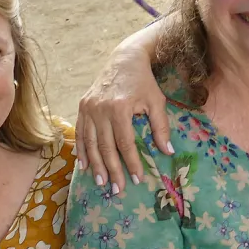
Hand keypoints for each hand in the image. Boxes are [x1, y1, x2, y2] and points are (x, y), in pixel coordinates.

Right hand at [76, 35, 169, 190]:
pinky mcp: (82, 106)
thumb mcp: (157, 101)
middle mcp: (100, 109)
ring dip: (95, 164)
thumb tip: (167, 153)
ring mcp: (88, 107)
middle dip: (112, 170)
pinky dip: (82, 150)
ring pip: (91, 142)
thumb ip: (161, 128)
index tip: (137, 179)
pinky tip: (84, 165)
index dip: (131, 162)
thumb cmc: (144, 81)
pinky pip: (80, 132)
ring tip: (101, 182)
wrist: (124, 59)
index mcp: (119, 108)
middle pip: (106, 146)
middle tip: (117, 189)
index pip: (125, 143)